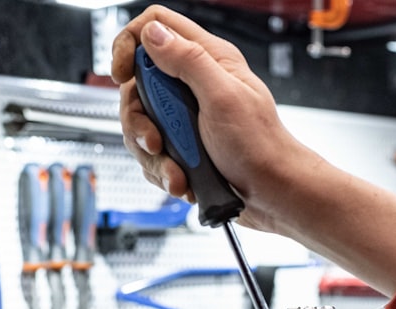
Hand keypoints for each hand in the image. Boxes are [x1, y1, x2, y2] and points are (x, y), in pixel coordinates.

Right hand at [111, 5, 311, 233]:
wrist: (273, 194)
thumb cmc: (261, 147)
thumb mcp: (222, 97)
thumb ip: (188, 60)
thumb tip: (154, 34)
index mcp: (208, 60)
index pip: (157, 28)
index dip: (131, 45)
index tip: (123, 74)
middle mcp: (194, 86)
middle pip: (139, 85)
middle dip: (139, 119)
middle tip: (157, 140)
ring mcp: (188, 118)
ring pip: (142, 126)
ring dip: (154, 156)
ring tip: (177, 170)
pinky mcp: (185, 147)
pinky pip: (154, 155)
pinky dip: (164, 172)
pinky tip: (183, 180)